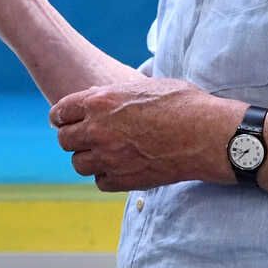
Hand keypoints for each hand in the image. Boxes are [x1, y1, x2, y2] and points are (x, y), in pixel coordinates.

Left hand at [49, 77, 230, 191]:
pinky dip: (106, 176)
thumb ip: (116, 94)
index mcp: (100, 101)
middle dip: (73, 139)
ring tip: (105, 154)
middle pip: (64, 140)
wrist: (207, 134)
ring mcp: (109, 157)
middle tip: (86, 138)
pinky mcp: (123, 180)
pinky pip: (100, 182)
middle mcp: (98, 130)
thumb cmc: (184, 104)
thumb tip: (101, 95)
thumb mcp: (145, 86)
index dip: (62, 117)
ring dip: (88, 159)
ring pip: (78, 164)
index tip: (66, 121)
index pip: (60, 112)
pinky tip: (120, 168)